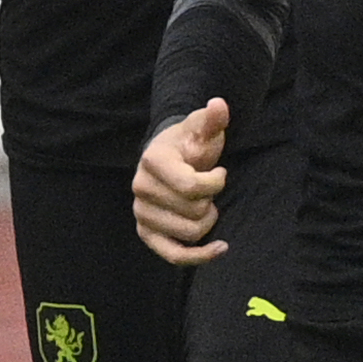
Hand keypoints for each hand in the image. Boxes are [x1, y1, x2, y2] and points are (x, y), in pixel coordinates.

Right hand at [133, 99, 231, 263]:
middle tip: (209, 190)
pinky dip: (199, 256)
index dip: (216, 183)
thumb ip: (212, 119)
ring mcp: (141, 213)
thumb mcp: (202, 129)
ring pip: (190, 233)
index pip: (192, 187)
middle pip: (194, 211)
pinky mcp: (146, 233)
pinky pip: (173, 255)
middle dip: (211, 201)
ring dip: (208, 221)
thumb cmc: (190, 144)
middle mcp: (140, 188)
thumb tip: (218, 105)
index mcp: (152, 162)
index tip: (219, 172)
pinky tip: (221, 247)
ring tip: (206, 206)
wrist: (170, 159)